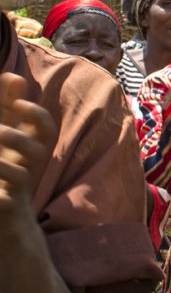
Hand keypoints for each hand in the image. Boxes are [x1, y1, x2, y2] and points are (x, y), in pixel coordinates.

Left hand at [0, 73, 55, 209]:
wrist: (4, 216)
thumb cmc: (2, 171)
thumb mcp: (3, 135)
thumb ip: (6, 107)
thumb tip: (13, 77)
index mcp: (25, 148)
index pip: (44, 129)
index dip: (36, 116)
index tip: (20, 104)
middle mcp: (26, 166)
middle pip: (39, 150)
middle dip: (17, 138)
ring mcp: (16, 187)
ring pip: (23, 174)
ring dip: (2, 166)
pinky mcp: (7, 206)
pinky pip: (6, 200)